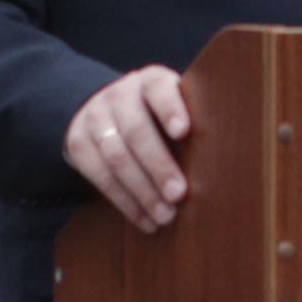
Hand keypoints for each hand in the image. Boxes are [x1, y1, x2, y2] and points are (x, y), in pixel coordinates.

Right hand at [64, 65, 192, 232]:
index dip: (170, 108)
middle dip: (158, 165)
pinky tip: (144, 220)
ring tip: (165, 215)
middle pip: (136, 129)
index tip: (184, 131)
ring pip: (116, 156)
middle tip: (179, 194)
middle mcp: (119, 95)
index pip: (158, 88)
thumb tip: (222, 159)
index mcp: (150, 81)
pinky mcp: (78, 143)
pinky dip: (124, 202)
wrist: (106, 111)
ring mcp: (95, 117)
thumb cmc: (159, 117)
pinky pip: (99, 175)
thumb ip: (192, 122)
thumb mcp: (174, 107)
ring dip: (142, 190)